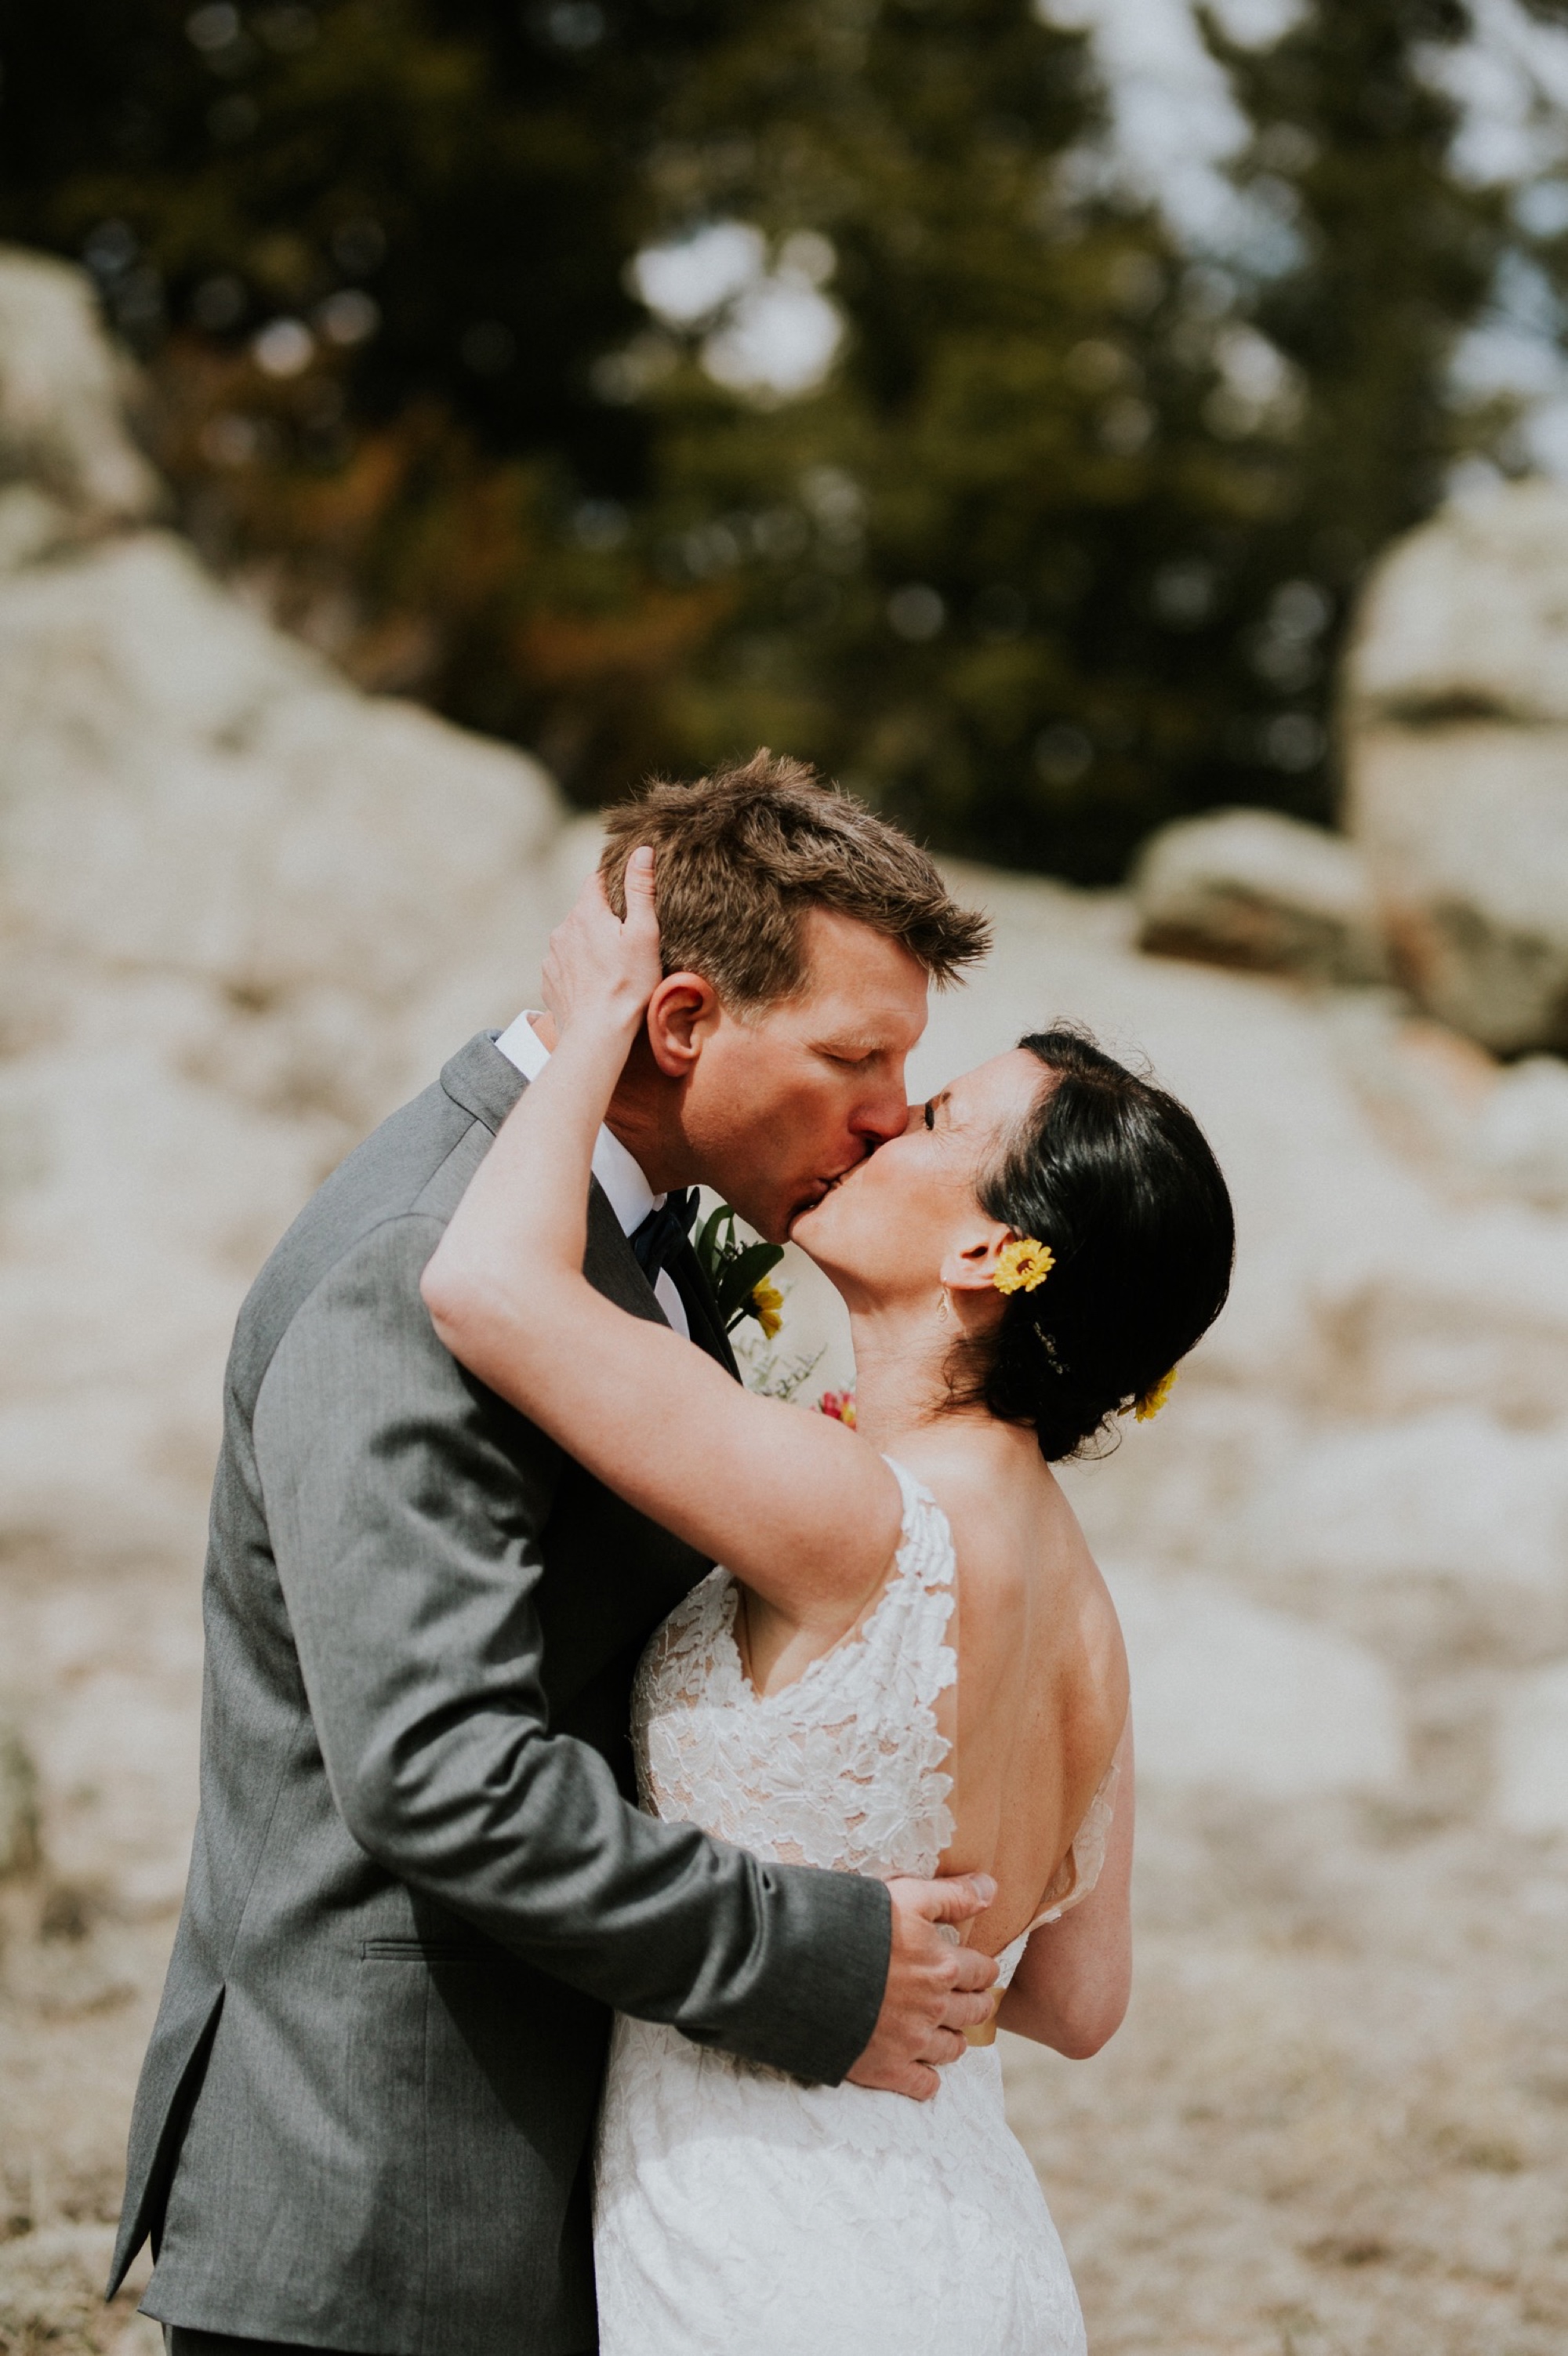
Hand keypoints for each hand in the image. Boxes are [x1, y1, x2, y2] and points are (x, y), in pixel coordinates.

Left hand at [540, 847, 661, 1047]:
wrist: (597, 1034)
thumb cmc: (628, 985)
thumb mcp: (644, 934)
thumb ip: (641, 890)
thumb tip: (642, 851)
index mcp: (586, 912)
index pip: (597, 880)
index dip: (614, 881)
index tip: (629, 891)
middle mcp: (562, 929)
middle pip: (585, 910)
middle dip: (603, 917)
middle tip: (627, 938)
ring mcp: (552, 956)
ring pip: (573, 937)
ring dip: (589, 944)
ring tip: (612, 965)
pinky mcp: (549, 980)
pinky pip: (565, 964)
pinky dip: (579, 968)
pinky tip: (596, 983)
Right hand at [846, 1873, 999, 2100]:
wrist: (800, 1968)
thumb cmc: (853, 1925)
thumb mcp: (905, 1896)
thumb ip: (951, 1895)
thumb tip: (992, 1887)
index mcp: (942, 1967)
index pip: (981, 1971)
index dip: (983, 1969)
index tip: (982, 1969)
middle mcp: (934, 2008)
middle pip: (973, 2012)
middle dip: (977, 2003)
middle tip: (975, 2001)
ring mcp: (911, 2042)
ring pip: (952, 2049)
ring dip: (955, 2040)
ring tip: (952, 2033)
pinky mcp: (886, 2069)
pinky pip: (924, 2084)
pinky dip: (928, 2078)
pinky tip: (924, 2068)